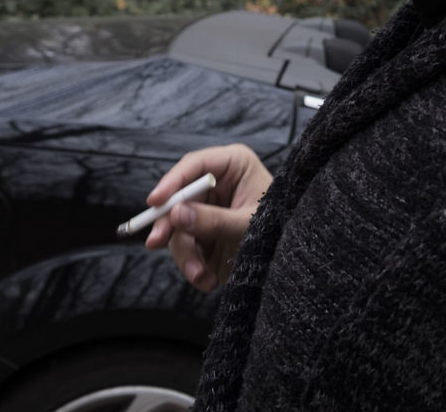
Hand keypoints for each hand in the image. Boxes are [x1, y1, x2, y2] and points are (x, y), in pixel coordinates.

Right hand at [144, 144, 272, 292]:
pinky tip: (208, 280)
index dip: (172, 181)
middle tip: (155, 241)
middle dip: (169, 223)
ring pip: (178, 228)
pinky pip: (185, 248)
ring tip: (200, 275)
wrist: (291, 264)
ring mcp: (208, 210)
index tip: (154, 201)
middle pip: (179, 198)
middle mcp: (217, 184)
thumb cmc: (279, 230)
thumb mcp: (248, 224)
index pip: (195, 165)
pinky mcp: (204, 235)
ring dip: (185, 255)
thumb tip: (176, 213)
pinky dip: (192, 266)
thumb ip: (214, 220)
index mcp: (233, 165)